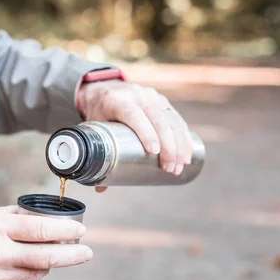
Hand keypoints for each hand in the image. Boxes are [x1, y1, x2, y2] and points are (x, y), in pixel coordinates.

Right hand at [0, 206, 92, 279]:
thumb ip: (12, 216)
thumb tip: (42, 216)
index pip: (42, 230)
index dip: (67, 230)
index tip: (80, 230)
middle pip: (47, 258)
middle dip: (73, 255)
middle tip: (86, 251)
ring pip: (37, 274)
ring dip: (48, 265)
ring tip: (48, 255)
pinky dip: (31, 277)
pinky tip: (28, 268)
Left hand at [78, 81, 192, 175]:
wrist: (102, 90)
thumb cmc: (98, 114)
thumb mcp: (93, 129)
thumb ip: (96, 156)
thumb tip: (100, 189)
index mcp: (116, 100)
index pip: (133, 114)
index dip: (145, 132)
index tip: (153, 151)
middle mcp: (136, 95)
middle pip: (157, 119)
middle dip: (168, 146)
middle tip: (170, 168)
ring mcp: (151, 97)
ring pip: (170, 120)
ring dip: (179, 145)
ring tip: (180, 166)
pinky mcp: (161, 101)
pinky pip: (176, 118)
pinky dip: (184, 137)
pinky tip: (187, 153)